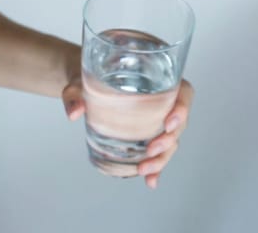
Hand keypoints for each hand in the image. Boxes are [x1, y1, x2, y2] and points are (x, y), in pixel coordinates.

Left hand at [62, 73, 193, 188]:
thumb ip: (74, 94)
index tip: (169, 123)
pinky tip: (150, 181)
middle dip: (168, 140)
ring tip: (144, 170)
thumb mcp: (78, 83)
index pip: (182, 92)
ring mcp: (155, 120)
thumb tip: (74, 112)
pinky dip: (156, 168)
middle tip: (151, 150)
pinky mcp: (145, 135)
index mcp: (155, 80)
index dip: (182, 109)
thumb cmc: (86, 77)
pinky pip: (157, 152)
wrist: (82, 87)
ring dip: (161, 159)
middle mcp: (161, 101)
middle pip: (177, 123)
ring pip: (170, 141)